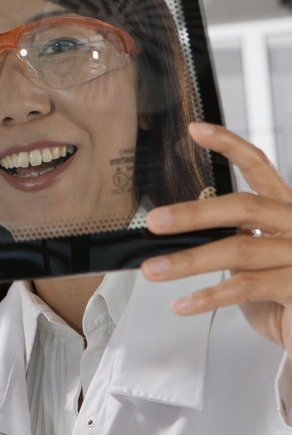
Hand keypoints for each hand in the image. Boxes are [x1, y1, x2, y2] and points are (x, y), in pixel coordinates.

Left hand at [142, 122, 291, 354]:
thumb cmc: (284, 296)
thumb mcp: (255, 261)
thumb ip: (230, 241)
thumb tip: (178, 233)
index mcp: (284, 210)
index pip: (258, 166)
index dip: (228, 145)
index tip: (197, 131)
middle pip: (243, 207)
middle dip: (193, 214)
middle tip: (156, 221)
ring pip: (238, 249)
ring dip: (189, 261)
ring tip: (155, 270)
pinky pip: (245, 287)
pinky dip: (208, 296)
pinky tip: (183, 302)